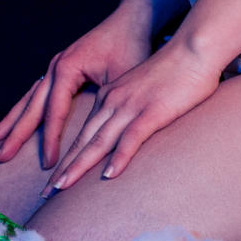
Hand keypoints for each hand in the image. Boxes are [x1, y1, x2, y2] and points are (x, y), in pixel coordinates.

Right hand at [0, 11, 151, 166]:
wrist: (133, 20)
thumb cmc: (131, 48)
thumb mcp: (122, 78)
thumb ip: (108, 105)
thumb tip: (102, 137)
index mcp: (68, 68)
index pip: (55, 111)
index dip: (51, 139)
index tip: (48, 164)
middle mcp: (56, 66)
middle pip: (33, 105)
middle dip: (16, 133)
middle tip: (0, 158)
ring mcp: (56, 66)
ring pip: (29, 98)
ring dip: (12, 120)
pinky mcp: (61, 68)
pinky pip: (37, 93)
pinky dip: (23, 108)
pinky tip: (13, 121)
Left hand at [48, 40, 221, 190]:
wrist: (194, 47)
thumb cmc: (176, 70)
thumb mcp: (144, 90)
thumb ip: (133, 109)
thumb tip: (129, 131)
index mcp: (110, 95)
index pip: (82, 132)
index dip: (66, 157)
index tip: (54, 179)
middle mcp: (114, 101)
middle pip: (83, 140)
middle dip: (63, 168)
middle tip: (45, 193)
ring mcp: (131, 106)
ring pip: (98, 140)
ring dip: (78, 166)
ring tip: (61, 188)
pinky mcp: (152, 111)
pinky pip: (131, 137)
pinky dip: (120, 157)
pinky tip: (110, 175)